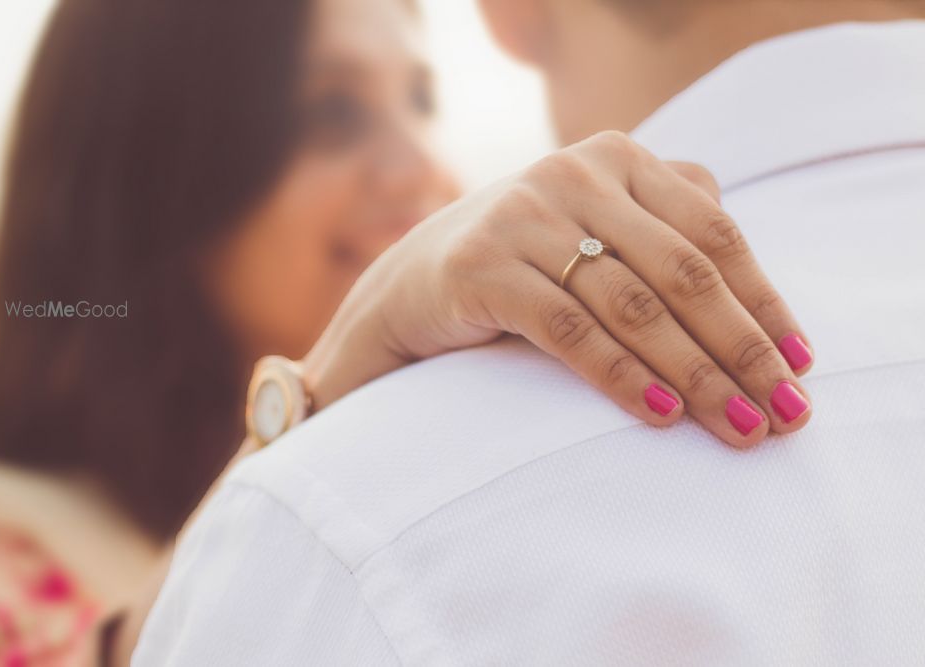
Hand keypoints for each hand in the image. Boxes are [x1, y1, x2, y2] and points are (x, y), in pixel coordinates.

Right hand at [303, 131, 813, 447]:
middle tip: (784, 411)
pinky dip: (622, 375)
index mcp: (616, 157)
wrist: (412, 282)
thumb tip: (758, 300)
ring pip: (634, 304)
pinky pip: (570, 330)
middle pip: (684, 270)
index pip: (714, 233)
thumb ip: (668, 230)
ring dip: (696, 373)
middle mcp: (574, 173)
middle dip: (742, 348)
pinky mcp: (482, 268)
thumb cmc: (526, 263)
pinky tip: (662, 415)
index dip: (764, 302)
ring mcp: (523, 216)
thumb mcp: (597, 229)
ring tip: (737, 425)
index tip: (802, 364)